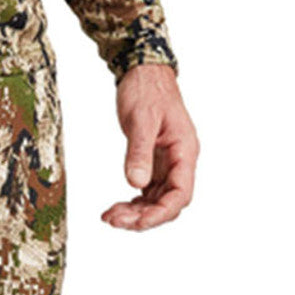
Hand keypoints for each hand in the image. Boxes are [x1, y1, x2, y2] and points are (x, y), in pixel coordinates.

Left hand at [102, 64, 198, 232]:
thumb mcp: (141, 120)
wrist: (143, 72)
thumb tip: (136, 184)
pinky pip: (147, 193)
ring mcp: (167, 164)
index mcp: (185, 151)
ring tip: (109, 216)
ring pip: (156, 201)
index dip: (160, 213)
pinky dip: (133, 204)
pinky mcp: (155, 164)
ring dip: (134, 213)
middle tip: (114, 220)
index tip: (138, 222)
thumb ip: (138, 152)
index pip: (180, 193)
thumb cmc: (147, 90)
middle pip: (167, 203)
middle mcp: (179, 161)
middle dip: (143, 217)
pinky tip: (116, 207)